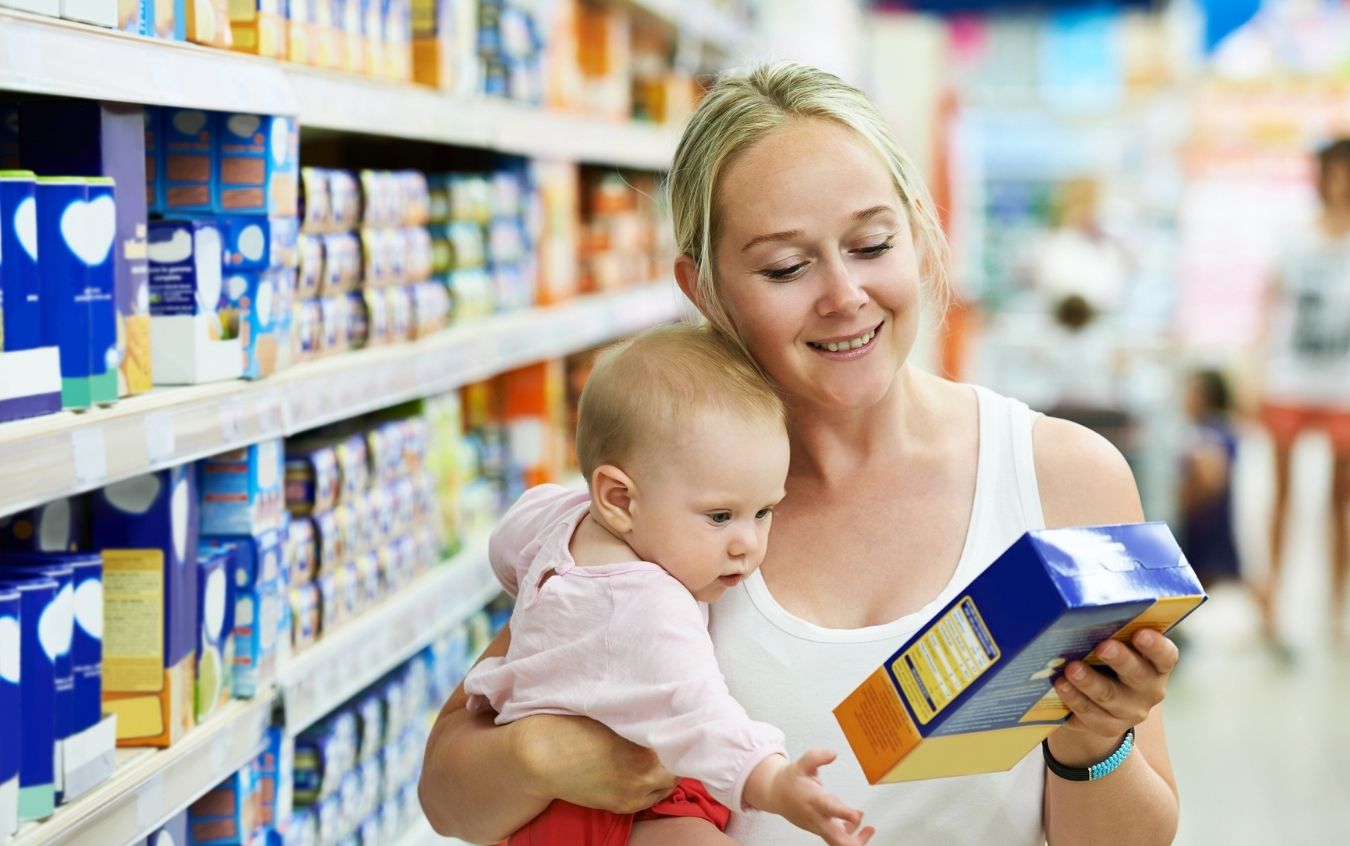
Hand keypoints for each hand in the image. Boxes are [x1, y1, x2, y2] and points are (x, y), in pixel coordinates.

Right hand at [513, 713, 677, 813]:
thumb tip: (664, 711)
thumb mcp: (612, 714)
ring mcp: (635, 793)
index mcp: (645, 746)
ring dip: (668, 768)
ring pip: (669, 783)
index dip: (681, 729)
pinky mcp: (623, 805)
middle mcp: (645, 773)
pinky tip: (646, 769)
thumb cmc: (572, 727)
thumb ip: (640, 717)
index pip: (681, 741)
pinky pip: (653, 797)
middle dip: (677, 749)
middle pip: (680, 764)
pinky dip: (655, 784)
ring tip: (659, 752)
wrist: (543, 757)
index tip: (679, 720)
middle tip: (671, 735)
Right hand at [753, 750, 874, 845]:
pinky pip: (837, 840)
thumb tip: (832, 753)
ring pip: (838, 843)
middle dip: (854, 841)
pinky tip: (857, 824)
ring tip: (869, 829)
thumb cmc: (790, 780)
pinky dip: (851, 836)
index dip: (844, 813)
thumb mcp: (801, 764)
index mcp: (813, 800)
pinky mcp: (821, 831)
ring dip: (856, 841)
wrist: (775, 794)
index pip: (830, 808)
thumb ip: (816, 757)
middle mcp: (817, 817)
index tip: (857, 815)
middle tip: (869, 830)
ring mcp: (819, 827)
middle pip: (836, 838)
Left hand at [1049, 629, 1179, 762]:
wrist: (1100, 704)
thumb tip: (1086, 606)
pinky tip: (1061, 685)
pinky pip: (1089, 714)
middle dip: (1120, 660)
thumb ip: (1112, 632)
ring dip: (1089, 681)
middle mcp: (1149, 690)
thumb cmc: (1109, 663)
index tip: (1140, 634)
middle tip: (1103, 646)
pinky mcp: (1107, 726)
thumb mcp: (1118, 648)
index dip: (1155, 646)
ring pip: (1109, 697)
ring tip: (1071, 668)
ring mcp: (1129, 711)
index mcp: (1157, 666)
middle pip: (1137, 675)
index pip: (1166, 656)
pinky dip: (1073, 698)